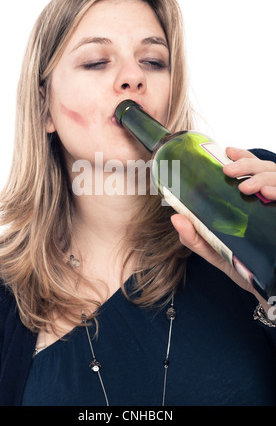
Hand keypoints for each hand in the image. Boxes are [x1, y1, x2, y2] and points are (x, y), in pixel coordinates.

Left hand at [171, 146, 275, 307]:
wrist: (263, 288)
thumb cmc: (239, 265)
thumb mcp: (213, 250)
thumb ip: (194, 236)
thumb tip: (175, 217)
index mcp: (250, 200)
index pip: (252, 168)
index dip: (242, 156)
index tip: (227, 151)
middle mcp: (268, 199)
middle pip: (265, 168)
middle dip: (247, 164)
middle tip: (229, 171)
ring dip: (262, 176)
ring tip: (246, 187)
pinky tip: (268, 194)